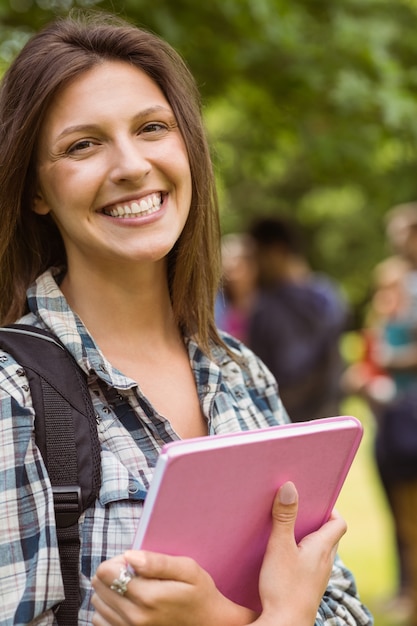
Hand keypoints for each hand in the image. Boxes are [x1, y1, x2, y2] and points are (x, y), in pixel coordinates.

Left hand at [91, 550, 256, 625]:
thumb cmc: (200, 595)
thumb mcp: (187, 570)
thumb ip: (157, 562)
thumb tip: (130, 555)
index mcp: (148, 596)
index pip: (106, 572)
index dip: (118, 560)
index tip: (134, 562)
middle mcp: (134, 617)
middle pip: (99, 586)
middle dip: (113, 573)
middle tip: (134, 573)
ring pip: (97, 603)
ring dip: (109, 590)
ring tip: (131, 587)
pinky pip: (101, 621)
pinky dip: (108, 608)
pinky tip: (126, 602)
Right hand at [252, 482, 346, 625]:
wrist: (285, 625)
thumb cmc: (284, 587)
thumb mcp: (280, 546)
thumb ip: (284, 517)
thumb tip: (290, 486)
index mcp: (323, 548)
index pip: (338, 523)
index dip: (330, 509)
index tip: (313, 499)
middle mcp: (325, 562)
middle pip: (329, 535)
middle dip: (315, 520)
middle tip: (297, 509)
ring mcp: (317, 577)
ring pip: (319, 551)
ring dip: (307, 538)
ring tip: (287, 529)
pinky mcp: (307, 588)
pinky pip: (310, 564)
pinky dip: (301, 555)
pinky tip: (283, 557)